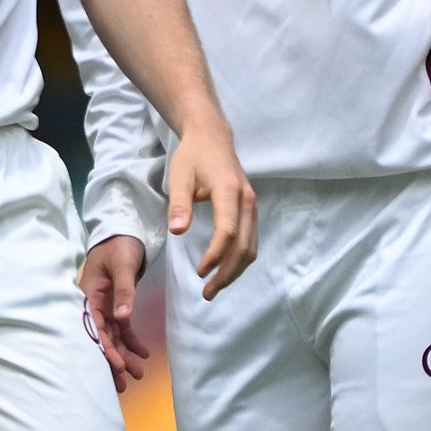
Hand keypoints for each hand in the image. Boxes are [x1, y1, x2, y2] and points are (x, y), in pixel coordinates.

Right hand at [79, 236, 151, 392]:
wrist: (124, 230)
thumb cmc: (119, 245)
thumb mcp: (123, 265)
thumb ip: (124, 291)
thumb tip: (122, 318)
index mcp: (89, 294)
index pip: (95, 327)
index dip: (105, 347)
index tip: (117, 365)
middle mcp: (94, 303)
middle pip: (102, 336)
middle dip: (112, 360)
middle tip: (123, 384)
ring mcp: (105, 305)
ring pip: (113, 335)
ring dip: (124, 354)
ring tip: (136, 375)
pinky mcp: (117, 304)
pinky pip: (123, 327)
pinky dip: (132, 340)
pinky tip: (144, 353)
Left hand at [168, 124, 256, 299]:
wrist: (212, 137)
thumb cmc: (193, 156)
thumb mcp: (179, 176)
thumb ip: (180, 204)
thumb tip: (178, 232)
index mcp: (229, 191)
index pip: (228, 232)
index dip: (215, 255)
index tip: (199, 271)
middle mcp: (247, 200)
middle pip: (244, 246)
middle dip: (227, 273)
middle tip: (207, 293)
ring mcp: (252, 206)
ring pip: (251, 247)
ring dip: (235, 271)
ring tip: (214, 288)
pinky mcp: (251, 210)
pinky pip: (251, 240)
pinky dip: (240, 259)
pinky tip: (224, 270)